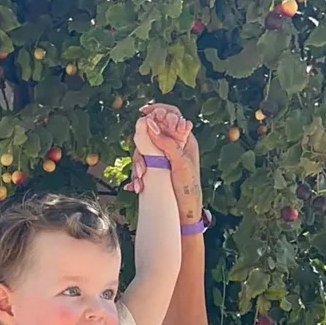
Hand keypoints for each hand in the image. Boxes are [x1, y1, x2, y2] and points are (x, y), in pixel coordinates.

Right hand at [131, 105, 202, 222]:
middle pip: (151, 135)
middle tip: (142, 168)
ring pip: (143, 153)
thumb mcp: (180, 162)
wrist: (186, 213)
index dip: (157, 111)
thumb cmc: (188, 188)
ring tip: (141, 181)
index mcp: (183, 140)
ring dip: (138, 167)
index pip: (171, 116)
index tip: (143, 112)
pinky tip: (137, 188)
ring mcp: (162, 159)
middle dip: (142, 149)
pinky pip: (141, 169)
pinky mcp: (155, 172)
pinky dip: (137, 178)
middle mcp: (172, 147)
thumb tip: (150, 124)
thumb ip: (166, 143)